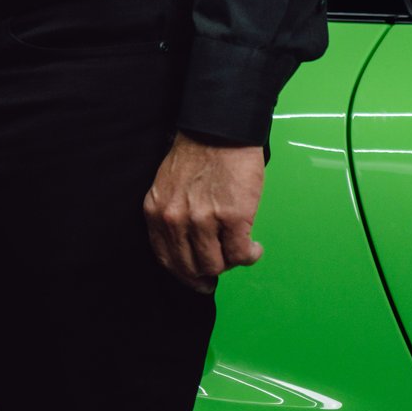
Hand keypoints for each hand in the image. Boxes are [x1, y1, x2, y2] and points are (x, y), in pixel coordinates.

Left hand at [143, 130, 265, 292]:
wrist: (219, 131)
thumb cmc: (196, 155)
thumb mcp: (167, 186)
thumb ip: (171, 215)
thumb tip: (187, 246)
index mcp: (157, 212)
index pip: (166, 258)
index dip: (183, 274)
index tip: (196, 279)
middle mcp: (175, 219)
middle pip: (191, 267)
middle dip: (207, 275)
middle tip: (220, 273)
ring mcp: (204, 220)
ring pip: (216, 264)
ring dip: (231, 263)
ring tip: (240, 252)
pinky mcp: (233, 218)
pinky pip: (240, 254)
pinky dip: (250, 256)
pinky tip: (254, 248)